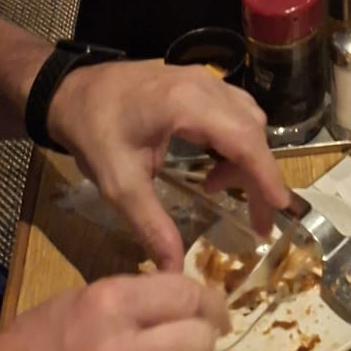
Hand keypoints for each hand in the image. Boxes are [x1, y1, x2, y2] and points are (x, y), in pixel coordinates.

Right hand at [0, 274, 230, 350]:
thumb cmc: (35, 344)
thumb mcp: (81, 302)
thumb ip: (134, 300)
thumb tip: (184, 304)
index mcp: (111, 304)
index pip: (185, 294)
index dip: (207, 301)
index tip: (214, 310)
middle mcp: (123, 345)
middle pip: (197, 337)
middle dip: (205, 337)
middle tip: (205, 336)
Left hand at [47, 58, 285, 271]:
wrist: (72, 91)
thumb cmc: (94, 132)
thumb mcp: (119, 185)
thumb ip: (152, 226)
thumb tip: (173, 272)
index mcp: (186, 104)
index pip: (243, 139)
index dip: (266, 175)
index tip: (279, 209)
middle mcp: (204, 84)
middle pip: (251, 128)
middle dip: (258, 175)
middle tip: (253, 219)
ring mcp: (203, 78)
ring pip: (247, 116)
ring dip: (245, 156)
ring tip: (217, 189)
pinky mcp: (198, 81)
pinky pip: (234, 109)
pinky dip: (235, 139)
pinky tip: (211, 164)